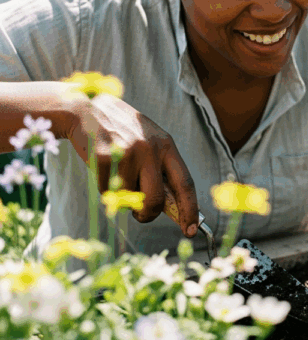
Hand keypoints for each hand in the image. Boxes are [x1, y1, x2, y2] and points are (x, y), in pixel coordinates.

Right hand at [65, 94, 199, 236]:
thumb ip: (160, 168)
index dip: (190, 210)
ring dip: (121, 197)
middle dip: (148, 214)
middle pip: (157, 199)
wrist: (85, 110)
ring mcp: (128, 152)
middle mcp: (151, 148)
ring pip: (128, 198)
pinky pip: (108, 191)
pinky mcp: (105, 157)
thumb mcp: (149, 142)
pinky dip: (105, 189)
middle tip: (140, 215)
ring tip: (116, 175)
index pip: (186, 184)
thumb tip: (172, 207)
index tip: (191, 230)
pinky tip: (102, 169)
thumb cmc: (121, 133)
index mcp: (167, 145)